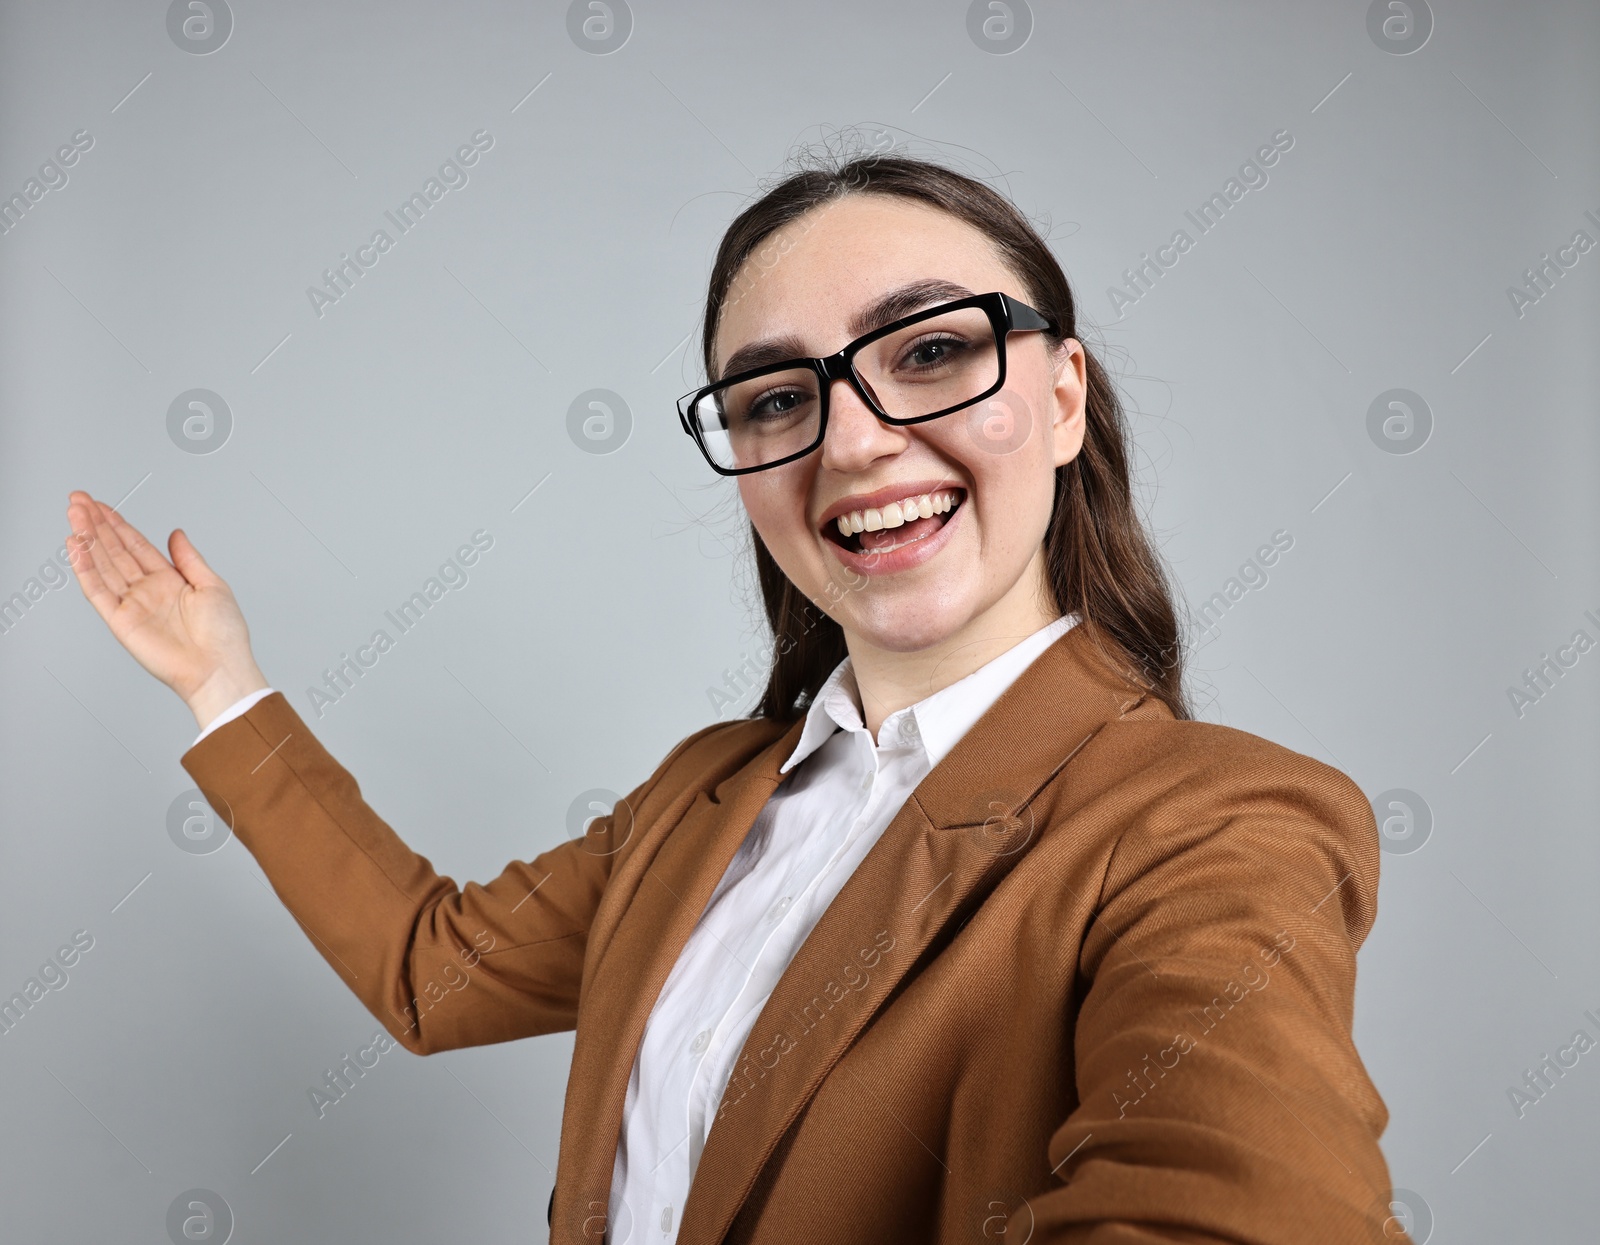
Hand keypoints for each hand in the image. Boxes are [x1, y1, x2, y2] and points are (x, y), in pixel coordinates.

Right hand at [65, 490, 268, 729]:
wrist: (219, 668)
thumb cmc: (224, 635)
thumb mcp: (212, 585)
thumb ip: (188, 558)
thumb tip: (177, 534)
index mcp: (170, 581)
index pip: (136, 546)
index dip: (118, 525)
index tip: (101, 505)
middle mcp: (148, 591)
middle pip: (115, 551)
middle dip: (96, 525)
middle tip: (78, 500)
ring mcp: (132, 605)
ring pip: (103, 565)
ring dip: (87, 539)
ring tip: (74, 514)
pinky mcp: (121, 621)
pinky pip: (98, 591)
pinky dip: (85, 569)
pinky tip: (76, 547)